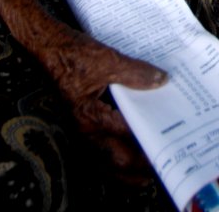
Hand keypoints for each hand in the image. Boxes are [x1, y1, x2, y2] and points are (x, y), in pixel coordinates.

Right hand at [37, 23, 166, 178]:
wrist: (48, 49)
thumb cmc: (72, 55)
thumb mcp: (107, 60)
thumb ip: (135, 72)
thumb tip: (161, 80)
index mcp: (90, 118)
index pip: (127, 137)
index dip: (150, 142)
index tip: (171, 144)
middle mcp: (84, 132)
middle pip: (117, 162)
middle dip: (141, 167)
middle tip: (165, 164)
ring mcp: (81, 132)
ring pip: (107, 162)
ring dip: (129, 168)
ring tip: (151, 168)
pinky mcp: (82, 127)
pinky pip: (101, 151)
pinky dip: (118, 154)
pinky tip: (130, 150)